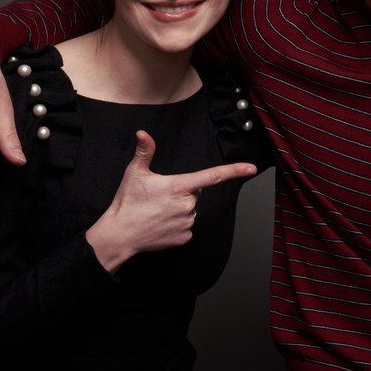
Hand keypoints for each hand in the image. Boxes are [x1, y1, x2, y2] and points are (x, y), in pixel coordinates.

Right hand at [86, 131, 256, 273]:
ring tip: (157, 211)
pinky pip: (186, 227)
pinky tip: (160, 223)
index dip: (234, 170)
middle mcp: (187, 204)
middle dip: (182, 192)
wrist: (120, 234)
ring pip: (190, 210)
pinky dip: (176, 224)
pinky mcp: (184, 237)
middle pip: (195, 192)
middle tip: (160, 196)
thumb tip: (143, 133)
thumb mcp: (134, 173)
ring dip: (179, 208)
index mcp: (179, 186)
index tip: (251, 168)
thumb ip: (144, 151)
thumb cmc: (127, 202)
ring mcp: (186, 222)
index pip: (212, 176)